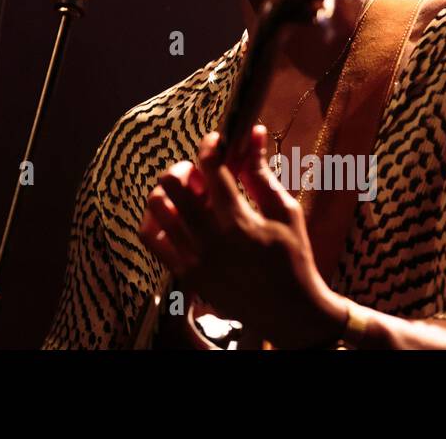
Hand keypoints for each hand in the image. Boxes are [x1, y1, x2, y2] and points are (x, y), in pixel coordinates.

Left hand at [138, 124, 346, 348]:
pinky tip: (177, 218)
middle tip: (201, 176)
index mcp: (238, 220)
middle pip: (171, 184)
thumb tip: (254, 133)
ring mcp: (193, 258)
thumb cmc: (293, 258)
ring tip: (190, 199)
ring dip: (170, 194)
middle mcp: (210, 239)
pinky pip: (151, 238)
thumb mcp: (285, 211)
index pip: (211, 168)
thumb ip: (261, 173)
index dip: (210, 145)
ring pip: (156, 208)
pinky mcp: (184, 274)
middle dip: (185, 169)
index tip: (216, 141)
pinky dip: (158, 220)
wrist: (290, 313)